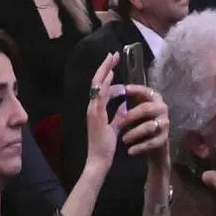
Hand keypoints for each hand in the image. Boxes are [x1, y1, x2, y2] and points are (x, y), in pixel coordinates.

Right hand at [83, 55, 122, 174]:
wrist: (98, 161)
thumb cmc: (104, 148)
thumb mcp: (114, 129)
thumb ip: (118, 117)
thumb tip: (123, 106)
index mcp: (95, 110)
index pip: (99, 86)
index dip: (106, 73)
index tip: (113, 63)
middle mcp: (92, 107)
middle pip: (97, 81)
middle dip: (105, 66)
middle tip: (113, 54)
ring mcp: (92, 110)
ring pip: (97, 85)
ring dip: (105, 70)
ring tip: (113, 58)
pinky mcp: (96, 115)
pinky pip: (100, 95)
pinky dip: (105, 83)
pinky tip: (111, 75)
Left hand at [117, 85, 170, 161]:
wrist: (154, 145)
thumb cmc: (141, 122)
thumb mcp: (136, 111)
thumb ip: (128, 102)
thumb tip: (113, 91)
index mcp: (155, 99)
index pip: (146, 91)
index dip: (136, 89)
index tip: (124, 89)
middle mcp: (162, 108)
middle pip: (146, 109)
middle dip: (131, 115)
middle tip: (119, 122)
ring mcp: (165, 124)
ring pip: (149, 127)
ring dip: (134, 133)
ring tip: (123, 139)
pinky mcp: (164, 139)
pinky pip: (151, 143)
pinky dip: (139, 147)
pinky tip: (130, 151)